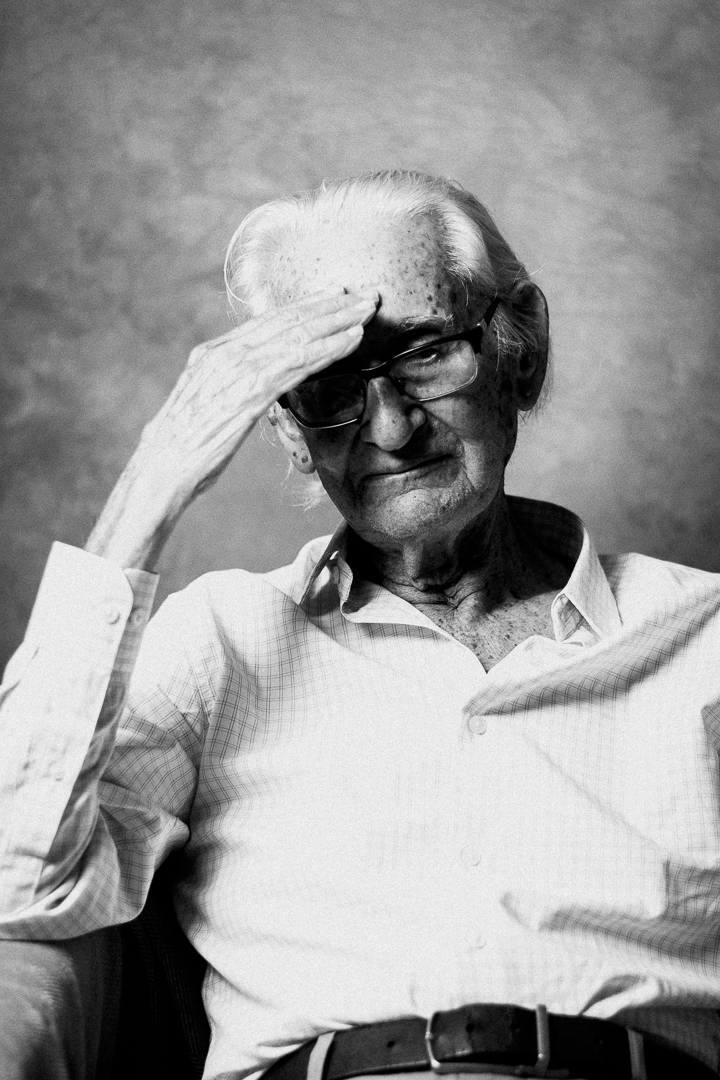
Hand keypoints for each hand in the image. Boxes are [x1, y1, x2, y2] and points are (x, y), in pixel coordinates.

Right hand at [86, 288, 377, 568]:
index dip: (305, 309)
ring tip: (368, 310)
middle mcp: (226, 353)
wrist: (160, 469)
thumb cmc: (184, 448)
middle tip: (364, 296)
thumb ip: (231, 390)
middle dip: (329, 306)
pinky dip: (329, 348)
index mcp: (214, 353)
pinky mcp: (250, 392)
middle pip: (287, 321)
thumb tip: (255, 390)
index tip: (334, 300)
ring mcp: (237, 370)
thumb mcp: (206, 408)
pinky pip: (298, 363)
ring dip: (337, 321)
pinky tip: (353, 341)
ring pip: (298, 336)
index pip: (268, 323)